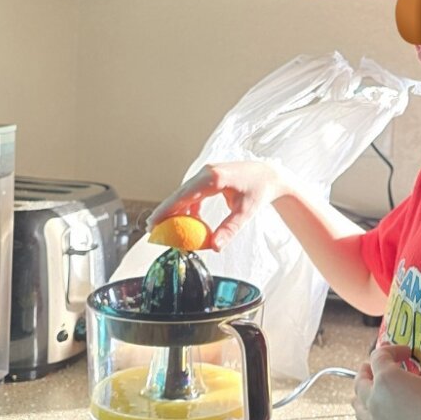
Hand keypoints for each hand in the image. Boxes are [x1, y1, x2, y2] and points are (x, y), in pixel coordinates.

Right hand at [146, 160, 288, 251]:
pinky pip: (193, 193)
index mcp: (214, 178)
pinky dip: (189, 206)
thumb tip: (214, 247)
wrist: (269, 175)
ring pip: (185, 193)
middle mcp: (207, 172)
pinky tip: (189, 221)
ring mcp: (207, 173)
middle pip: (179, 193)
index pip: (184, 195)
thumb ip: (229, 229)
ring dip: (176, 209)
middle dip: (165, 210)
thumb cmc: (259, 192)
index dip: (166, 209)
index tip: (153, 223)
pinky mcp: (209, 177)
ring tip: (165, 228)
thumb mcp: (245, 212)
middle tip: (151, 228)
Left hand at [352, 344, 420, 419]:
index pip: (379, 357)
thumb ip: (409, 379)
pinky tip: (380, 417)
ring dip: (362, 395)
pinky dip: (373, 417)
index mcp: (386, 379)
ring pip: (359, 407)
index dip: (392, 350)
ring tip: (367, 391)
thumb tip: (405, 383)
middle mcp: (375, 401)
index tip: (406, 353)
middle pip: (360, 382)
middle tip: (374, 367)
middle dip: (367, 371)